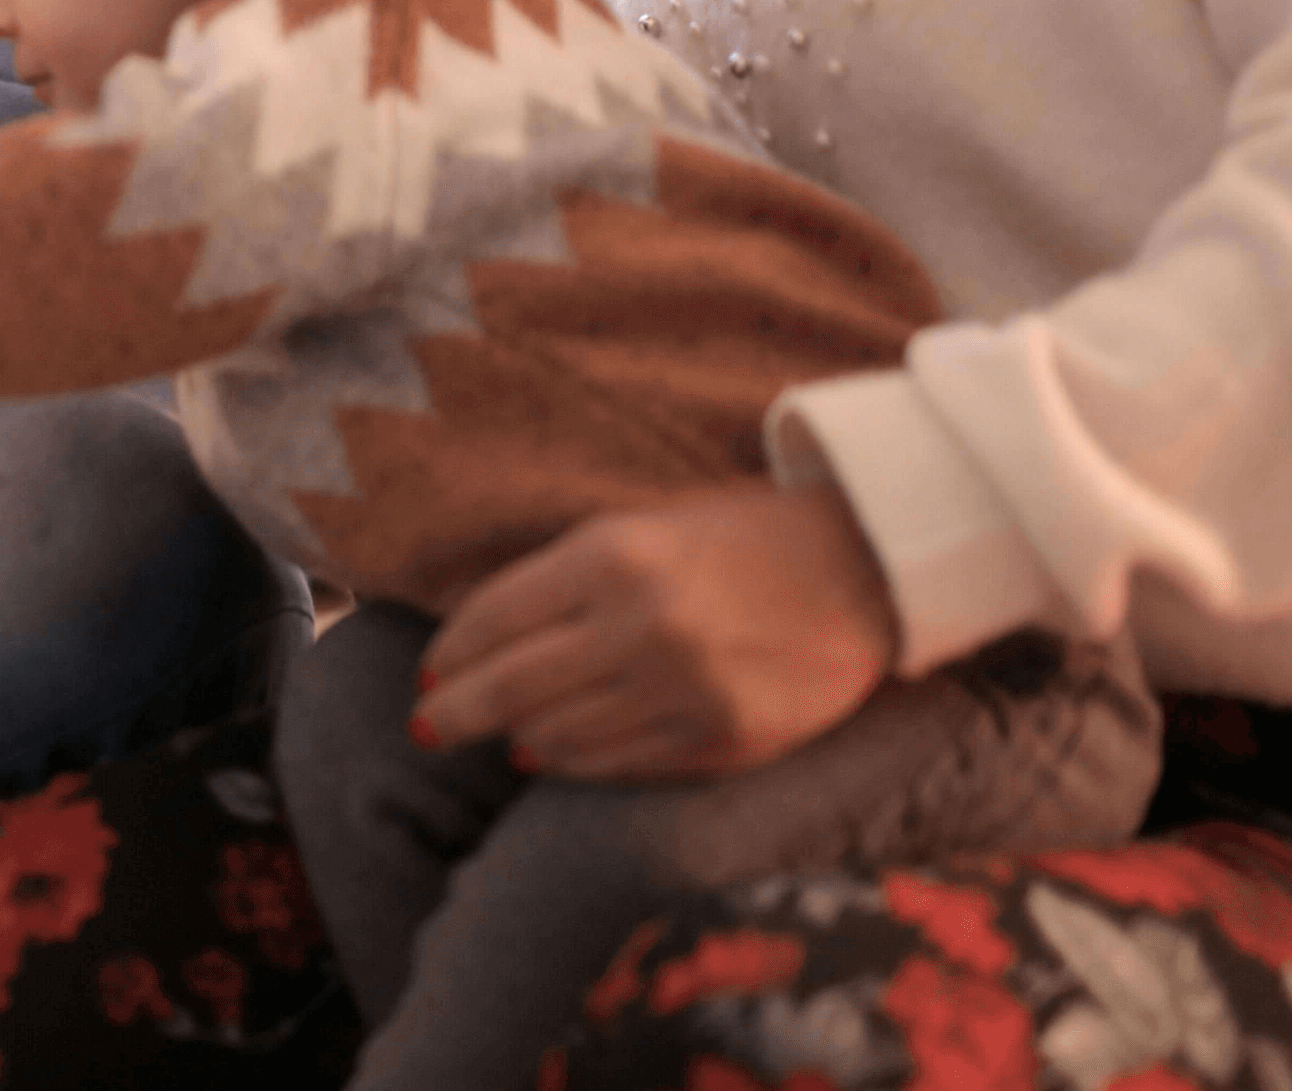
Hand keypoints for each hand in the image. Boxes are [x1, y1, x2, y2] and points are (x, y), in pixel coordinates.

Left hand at [415, 482, 900, 782]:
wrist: (867, 569)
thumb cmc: (741, 538)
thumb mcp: (643, 527)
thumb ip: (565, 576)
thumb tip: (477, 633)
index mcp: (613, 555)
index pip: (495, 617)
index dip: (450, 653)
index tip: (427, 671)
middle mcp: (642, 625)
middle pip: (510, 686)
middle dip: (454, 711)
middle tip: (424, 725)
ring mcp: (684, 690)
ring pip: (557, 735)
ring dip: (512, 737)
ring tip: (489, 735)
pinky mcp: (724, 741)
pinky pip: (618, 765)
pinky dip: (569, 763)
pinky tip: (543, 754)